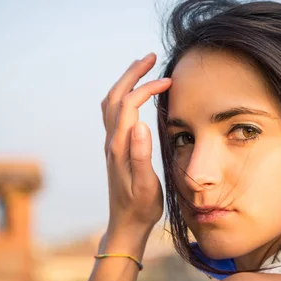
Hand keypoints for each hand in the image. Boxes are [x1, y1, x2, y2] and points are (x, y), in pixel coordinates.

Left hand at [101, 53, 171, 236]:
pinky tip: (135, 97)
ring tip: (142, 68)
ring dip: (125, 81)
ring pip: (111, 103)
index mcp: (120, 147)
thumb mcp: (145, 185)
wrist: (125, 224)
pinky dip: (123, 95)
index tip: (169, 81)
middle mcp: (112, 141)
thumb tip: (141, 124)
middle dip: (132, 73)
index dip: (148, 88)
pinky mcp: (114, 148)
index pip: (130, 104)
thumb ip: (140, 155)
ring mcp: (111, 144)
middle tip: (150, 56)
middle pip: (115, 96)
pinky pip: (113, 113)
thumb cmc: (140, 207)